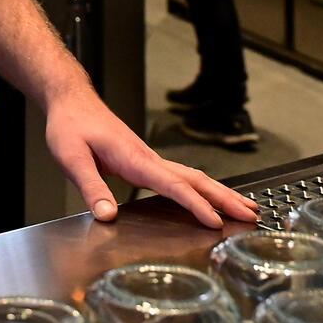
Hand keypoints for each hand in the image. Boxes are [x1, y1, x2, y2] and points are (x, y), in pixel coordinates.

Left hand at [44, 87, 258, 228]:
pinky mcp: (145, 161)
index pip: (173, 184)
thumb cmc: (69, 126)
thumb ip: (90, 187)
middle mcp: (148, 158)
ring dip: (220, 193)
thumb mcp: (72, 157)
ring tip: (246, 208)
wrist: (71, 101)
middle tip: (253, 215)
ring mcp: (149, 159)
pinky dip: (202, 189)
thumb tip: (108, 217)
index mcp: (134, 159)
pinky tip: (210, 198)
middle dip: (225, 198)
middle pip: (195, 180)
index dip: (195, 205)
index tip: (216, 222)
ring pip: (193, 177)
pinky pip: (181, 177)